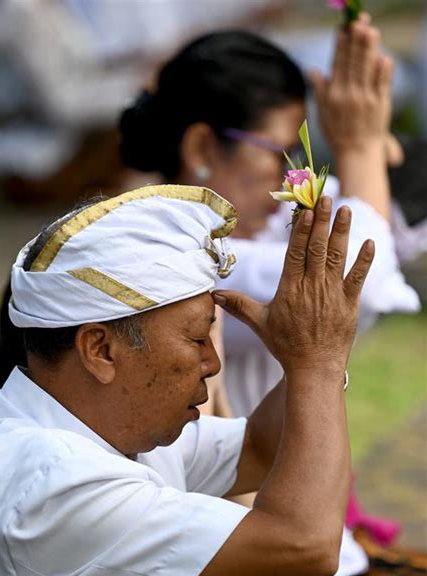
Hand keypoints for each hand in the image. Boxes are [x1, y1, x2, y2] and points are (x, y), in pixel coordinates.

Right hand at [213, 197, 373, 372]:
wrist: (313, 369)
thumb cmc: (285, 345)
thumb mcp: (259, 323)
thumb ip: (238, 305)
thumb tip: (213, 294)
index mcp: (290, 289)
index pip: (295, 253)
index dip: (301, 231)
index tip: (305, 210)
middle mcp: (312, 288)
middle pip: (317, 249)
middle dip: (322, 222)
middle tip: (326, 198)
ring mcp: (332, 295)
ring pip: (337, 258)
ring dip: (342, 233)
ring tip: (346, 209)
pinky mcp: (350, 304)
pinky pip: (358, 279)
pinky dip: (364, 261)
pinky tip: (370, 242)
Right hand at [311, 14, 392, 154]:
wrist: (356, 153)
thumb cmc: (338, 133)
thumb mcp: (323, 113)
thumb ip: (319, 90)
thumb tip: (312, 71)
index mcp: (333, 95)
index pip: (336, 64)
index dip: (340, 45)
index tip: (343, 29)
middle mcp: (348, 95)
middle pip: (352, 62)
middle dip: (355, 40)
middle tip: (359, 21)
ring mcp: (365, 99)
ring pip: (367, 69)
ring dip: (369, 49)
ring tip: (370, 31)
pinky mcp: (380, 104)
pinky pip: (382, 84)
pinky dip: (383, 71)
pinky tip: (383, 57)